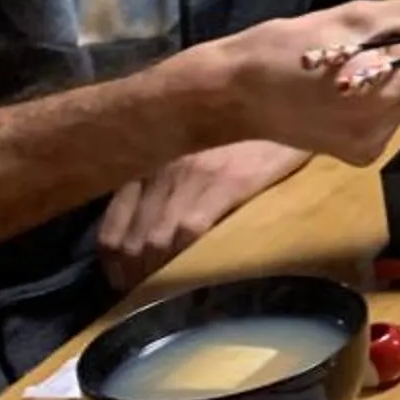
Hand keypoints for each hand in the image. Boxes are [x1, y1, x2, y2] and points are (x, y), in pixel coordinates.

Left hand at [99, 140, 307, 290]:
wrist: (288, 105)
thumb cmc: (241, 135)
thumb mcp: (191, 153)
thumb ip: (166, 179)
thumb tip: (148, 227)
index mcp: (150, 164)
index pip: (111, 224)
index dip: (112, 261)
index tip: (123, 279)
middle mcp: (163, 168)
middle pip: (131, 240)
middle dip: (133, 275)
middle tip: (147, 295)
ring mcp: (193, 174)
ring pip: (155, 240)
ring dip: (157, 274)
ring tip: (167, 293)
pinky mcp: (229, 181)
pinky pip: (191, 230)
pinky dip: (185, 258)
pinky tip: (192, 274)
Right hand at [157, 0, 399, 165]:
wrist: (231, 94)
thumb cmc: (284, 48)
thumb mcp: (349, 19)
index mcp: (376, 96)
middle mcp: (379, 131)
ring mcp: (368, 148)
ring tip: (379, 51)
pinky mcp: (358, 156)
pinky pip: (392, 116)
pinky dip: (390, 94)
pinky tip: (365, 79)